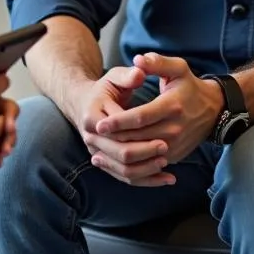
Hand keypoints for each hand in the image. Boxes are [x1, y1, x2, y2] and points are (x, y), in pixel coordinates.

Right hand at [68, 65, 173, 186]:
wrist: (85, 103)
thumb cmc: (105, 88)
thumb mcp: (115, 77)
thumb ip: (128, 75)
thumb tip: (140, 73)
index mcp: (93, 116)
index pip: (118, 129)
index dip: (138, 130)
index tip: (161, 129)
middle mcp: (91, 138)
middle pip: (120, 152)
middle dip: (145, 152)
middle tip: (167, 146)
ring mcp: (97, 153)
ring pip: (124, 170)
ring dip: (147, 169)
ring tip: (166, 162)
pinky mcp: (106, 163)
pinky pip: (127, 177)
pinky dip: (148, 180)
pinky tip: (168, 178)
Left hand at [92, 54, 222, 172]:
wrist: (213, 110)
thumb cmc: (189, 85)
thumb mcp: (177, 67)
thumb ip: (156, 62)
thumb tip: (137, 61)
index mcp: (172, 106)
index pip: (141, 117)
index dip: (119, 122)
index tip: (99, 123)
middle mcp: (175, 129)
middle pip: (139, 138)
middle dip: (114, 138)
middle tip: (92, 135)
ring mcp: (176, 145)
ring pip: (143, 155)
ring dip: (120, 154)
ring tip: (96, 150)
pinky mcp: (175, 156)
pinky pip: (151, 165)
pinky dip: (132, 164)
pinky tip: (113, 161)